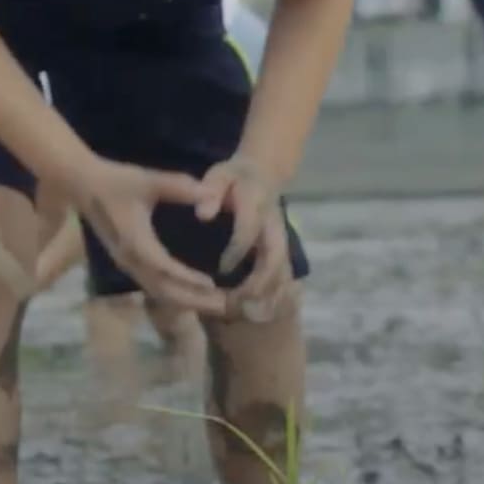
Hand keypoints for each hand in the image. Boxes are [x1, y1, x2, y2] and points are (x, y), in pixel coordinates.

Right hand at [70, 158, 223, 316]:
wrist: (84, 186)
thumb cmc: (116, 182)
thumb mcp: (148, 180)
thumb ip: (179, 187)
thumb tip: (208, 193)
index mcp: (135, 242)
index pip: (164, 268)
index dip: (187, 278)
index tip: (211, 284)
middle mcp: (130, 259)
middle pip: (163, 290)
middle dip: (192, 299)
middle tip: (223, 304)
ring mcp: (127, 264)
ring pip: (158, 292)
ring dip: (185, 301)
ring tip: (214, 305)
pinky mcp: (127, 263)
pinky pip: (152, 286)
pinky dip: (174, 295)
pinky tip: (192, 296)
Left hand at [193, 156, 290, 314]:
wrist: (264, 172)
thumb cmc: (233, 176)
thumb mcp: (219, 175)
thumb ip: (210, 191)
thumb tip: (202, 214)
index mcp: (256, 203)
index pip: (249, 231)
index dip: (237, 251)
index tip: (222, 270)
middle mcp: (273, 223)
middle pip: (275, 256)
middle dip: (260, 281)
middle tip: (238, 302)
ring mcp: (280, 236)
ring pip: (281, 268)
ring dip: (267, 292)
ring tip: (246, 311)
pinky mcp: (280, 246)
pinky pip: (282, 272)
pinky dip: (272, 292)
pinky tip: (256, 310)